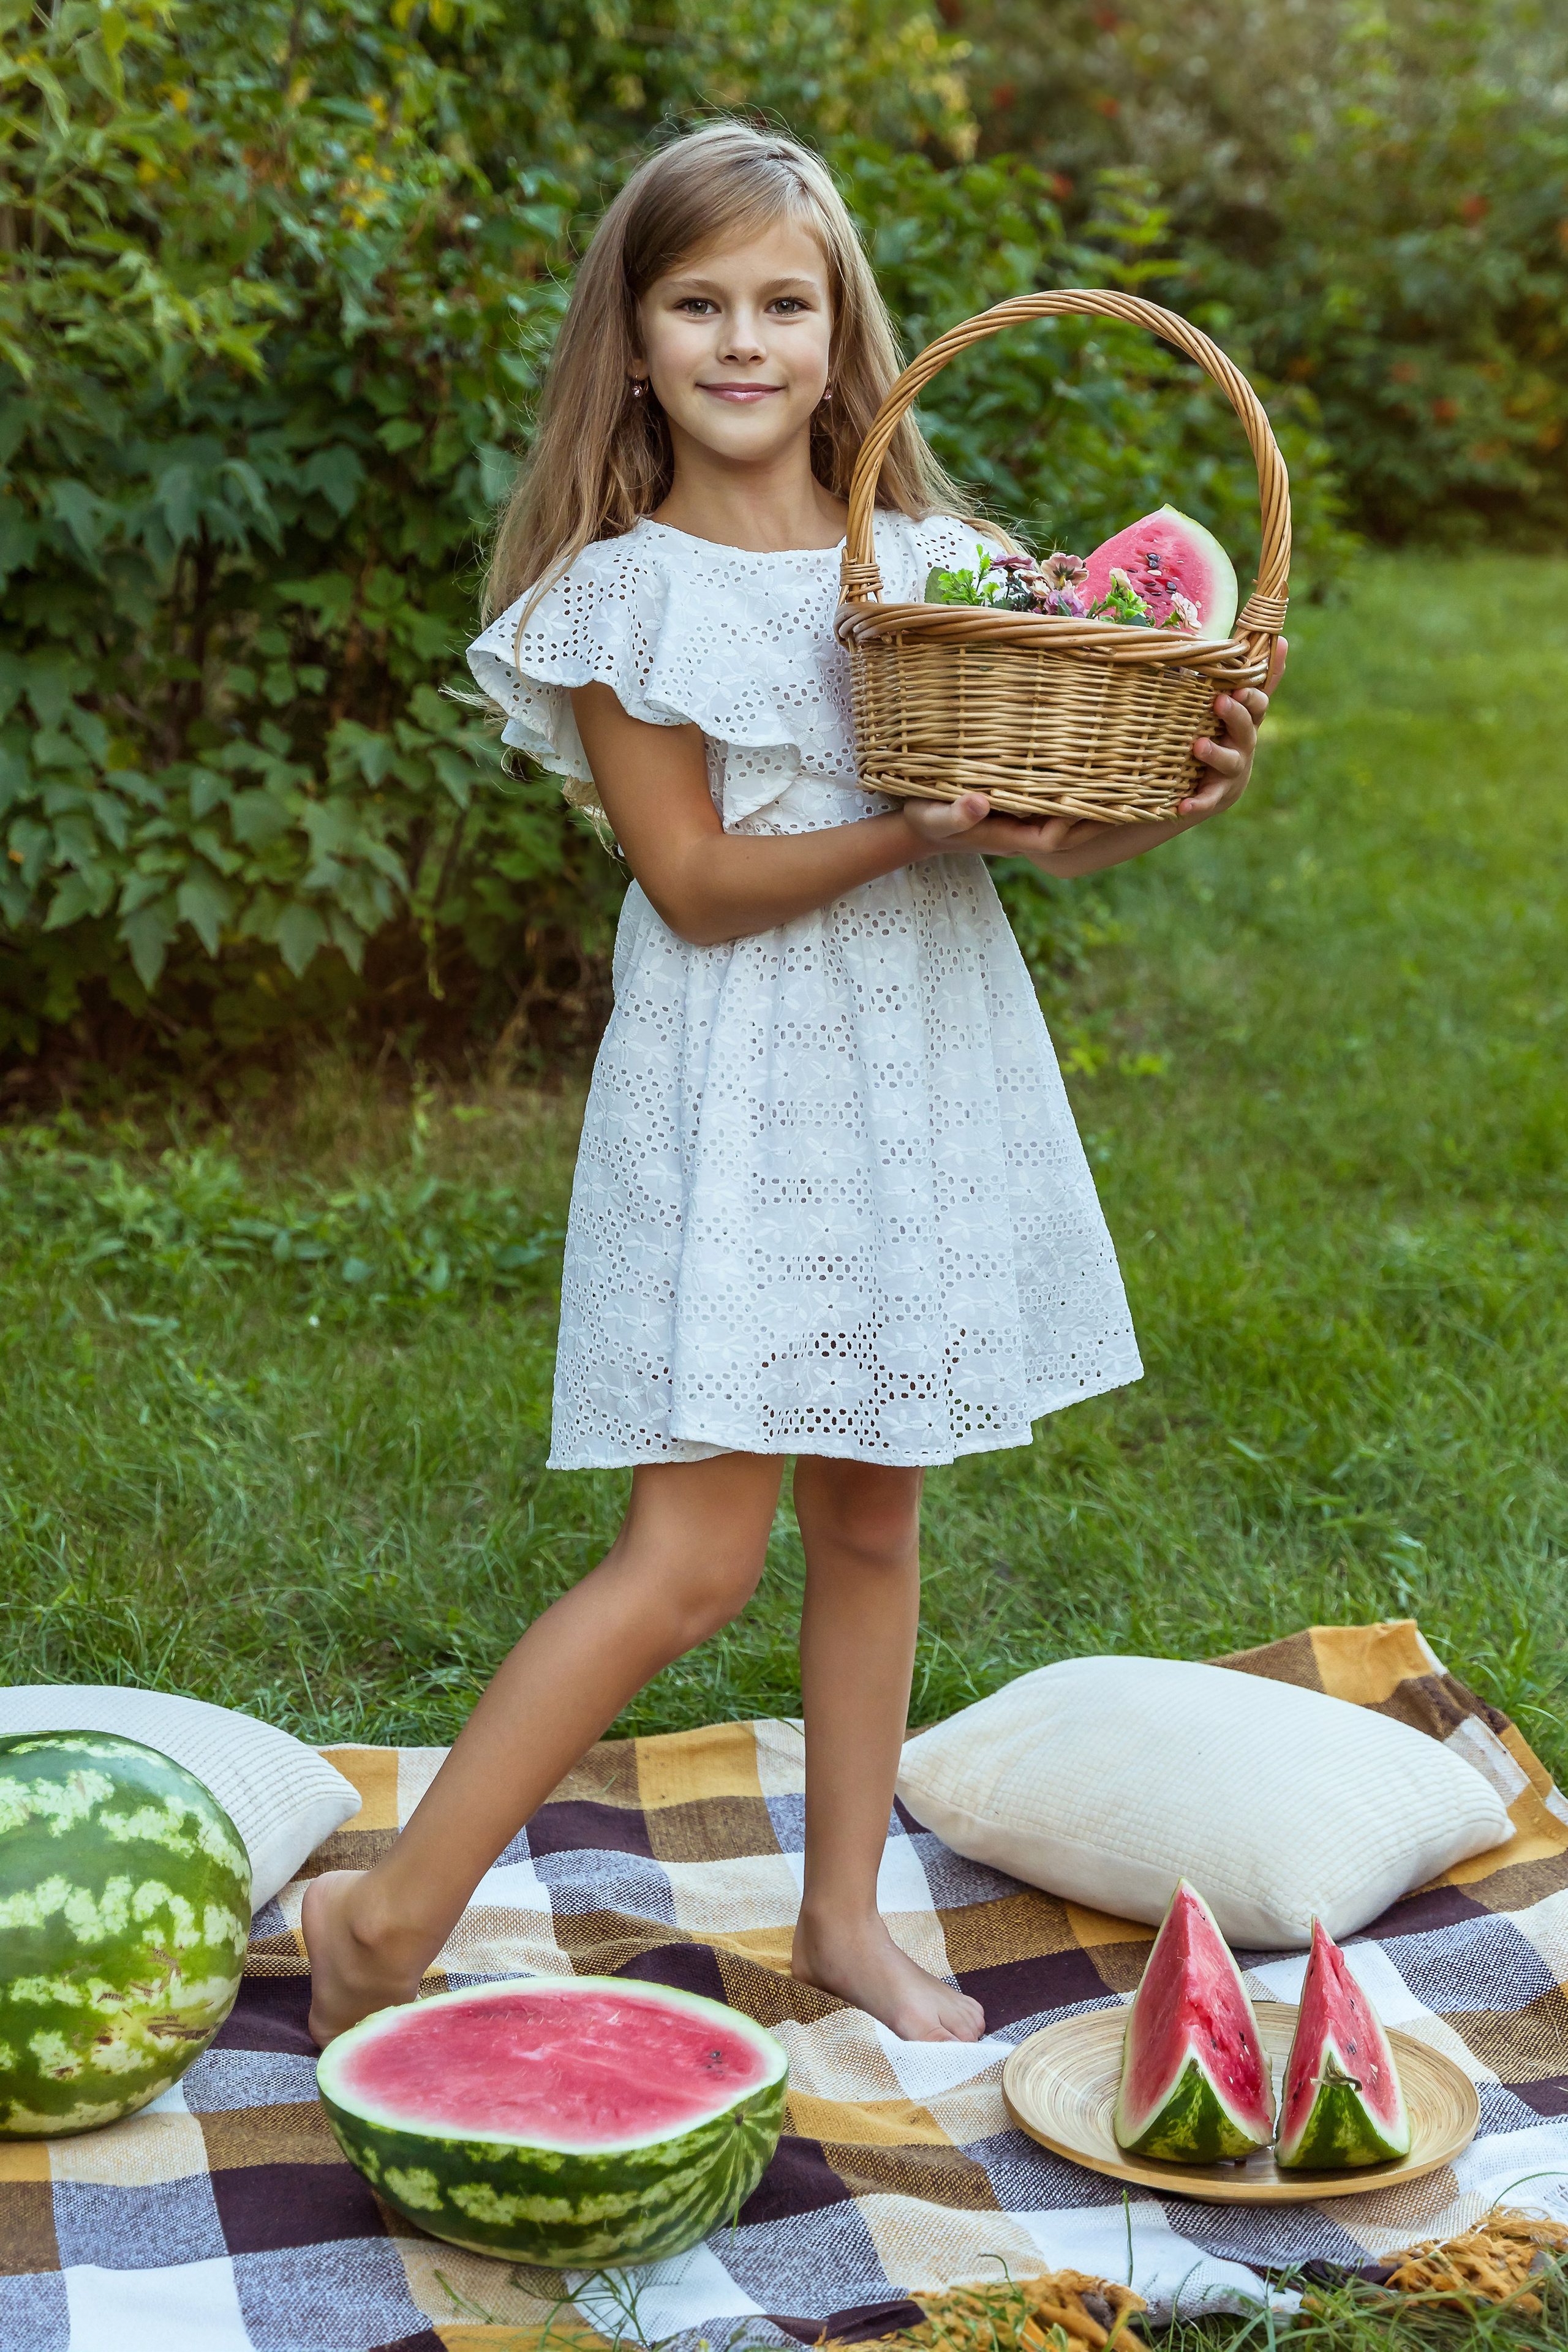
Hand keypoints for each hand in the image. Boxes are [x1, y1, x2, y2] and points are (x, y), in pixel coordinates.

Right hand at [899, 791, 1110, 862]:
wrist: (920, 827)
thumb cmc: (924, 820)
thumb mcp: (933, 816)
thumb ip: (956, 813)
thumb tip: (982, 801)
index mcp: (1009, 837)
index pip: (1054, 835)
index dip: (1077, 819)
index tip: (1101, 797)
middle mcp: (1024, 833)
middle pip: (1072, 833)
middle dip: (1100, 817)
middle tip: (1134, 793)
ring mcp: (1025, 824)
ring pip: (1069, 822)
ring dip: (1094, 806)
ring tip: (1126, 783)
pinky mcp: (1023, 811)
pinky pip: (1058, 808)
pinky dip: (1077, 796)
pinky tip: (1094, 775)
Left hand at [1179, 637, 1287, 820]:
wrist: (1203, 789)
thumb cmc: (1216, 736)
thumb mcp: (1231, 708)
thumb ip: (1248, 677)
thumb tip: (1283, 638)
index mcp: (1245, 721)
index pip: (1257, 705)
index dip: (1253, 696)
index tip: (1241, 687)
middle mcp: (1243, 745)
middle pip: (1246, 730)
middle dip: (1236, 715)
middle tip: (1221, 702)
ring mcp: (1231, 773)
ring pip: (1229, 762)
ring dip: (1215, 753)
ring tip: (1197, 746)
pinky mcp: (1215, 797)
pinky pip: (1207, 800)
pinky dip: (1197, 803)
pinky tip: (1182, 806)